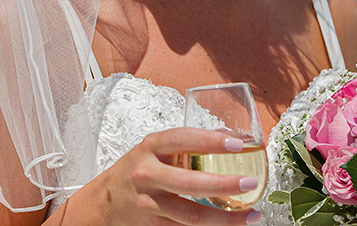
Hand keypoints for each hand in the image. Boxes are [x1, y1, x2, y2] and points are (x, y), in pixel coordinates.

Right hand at [56, 127, 262, 224]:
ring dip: (226, 218)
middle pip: (190, 183)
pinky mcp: (154, 225)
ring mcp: (150, 204)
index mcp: (150, 148)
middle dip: (224, 185)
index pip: (183, 139)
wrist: (104, 202)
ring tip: (252, 215)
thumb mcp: (154, 150)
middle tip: (250, 183)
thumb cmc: (136, 170)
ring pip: (192, 216)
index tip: (237, 144)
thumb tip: (232, 139)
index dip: (211, 141)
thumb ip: (186, 144)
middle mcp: (148, 175)